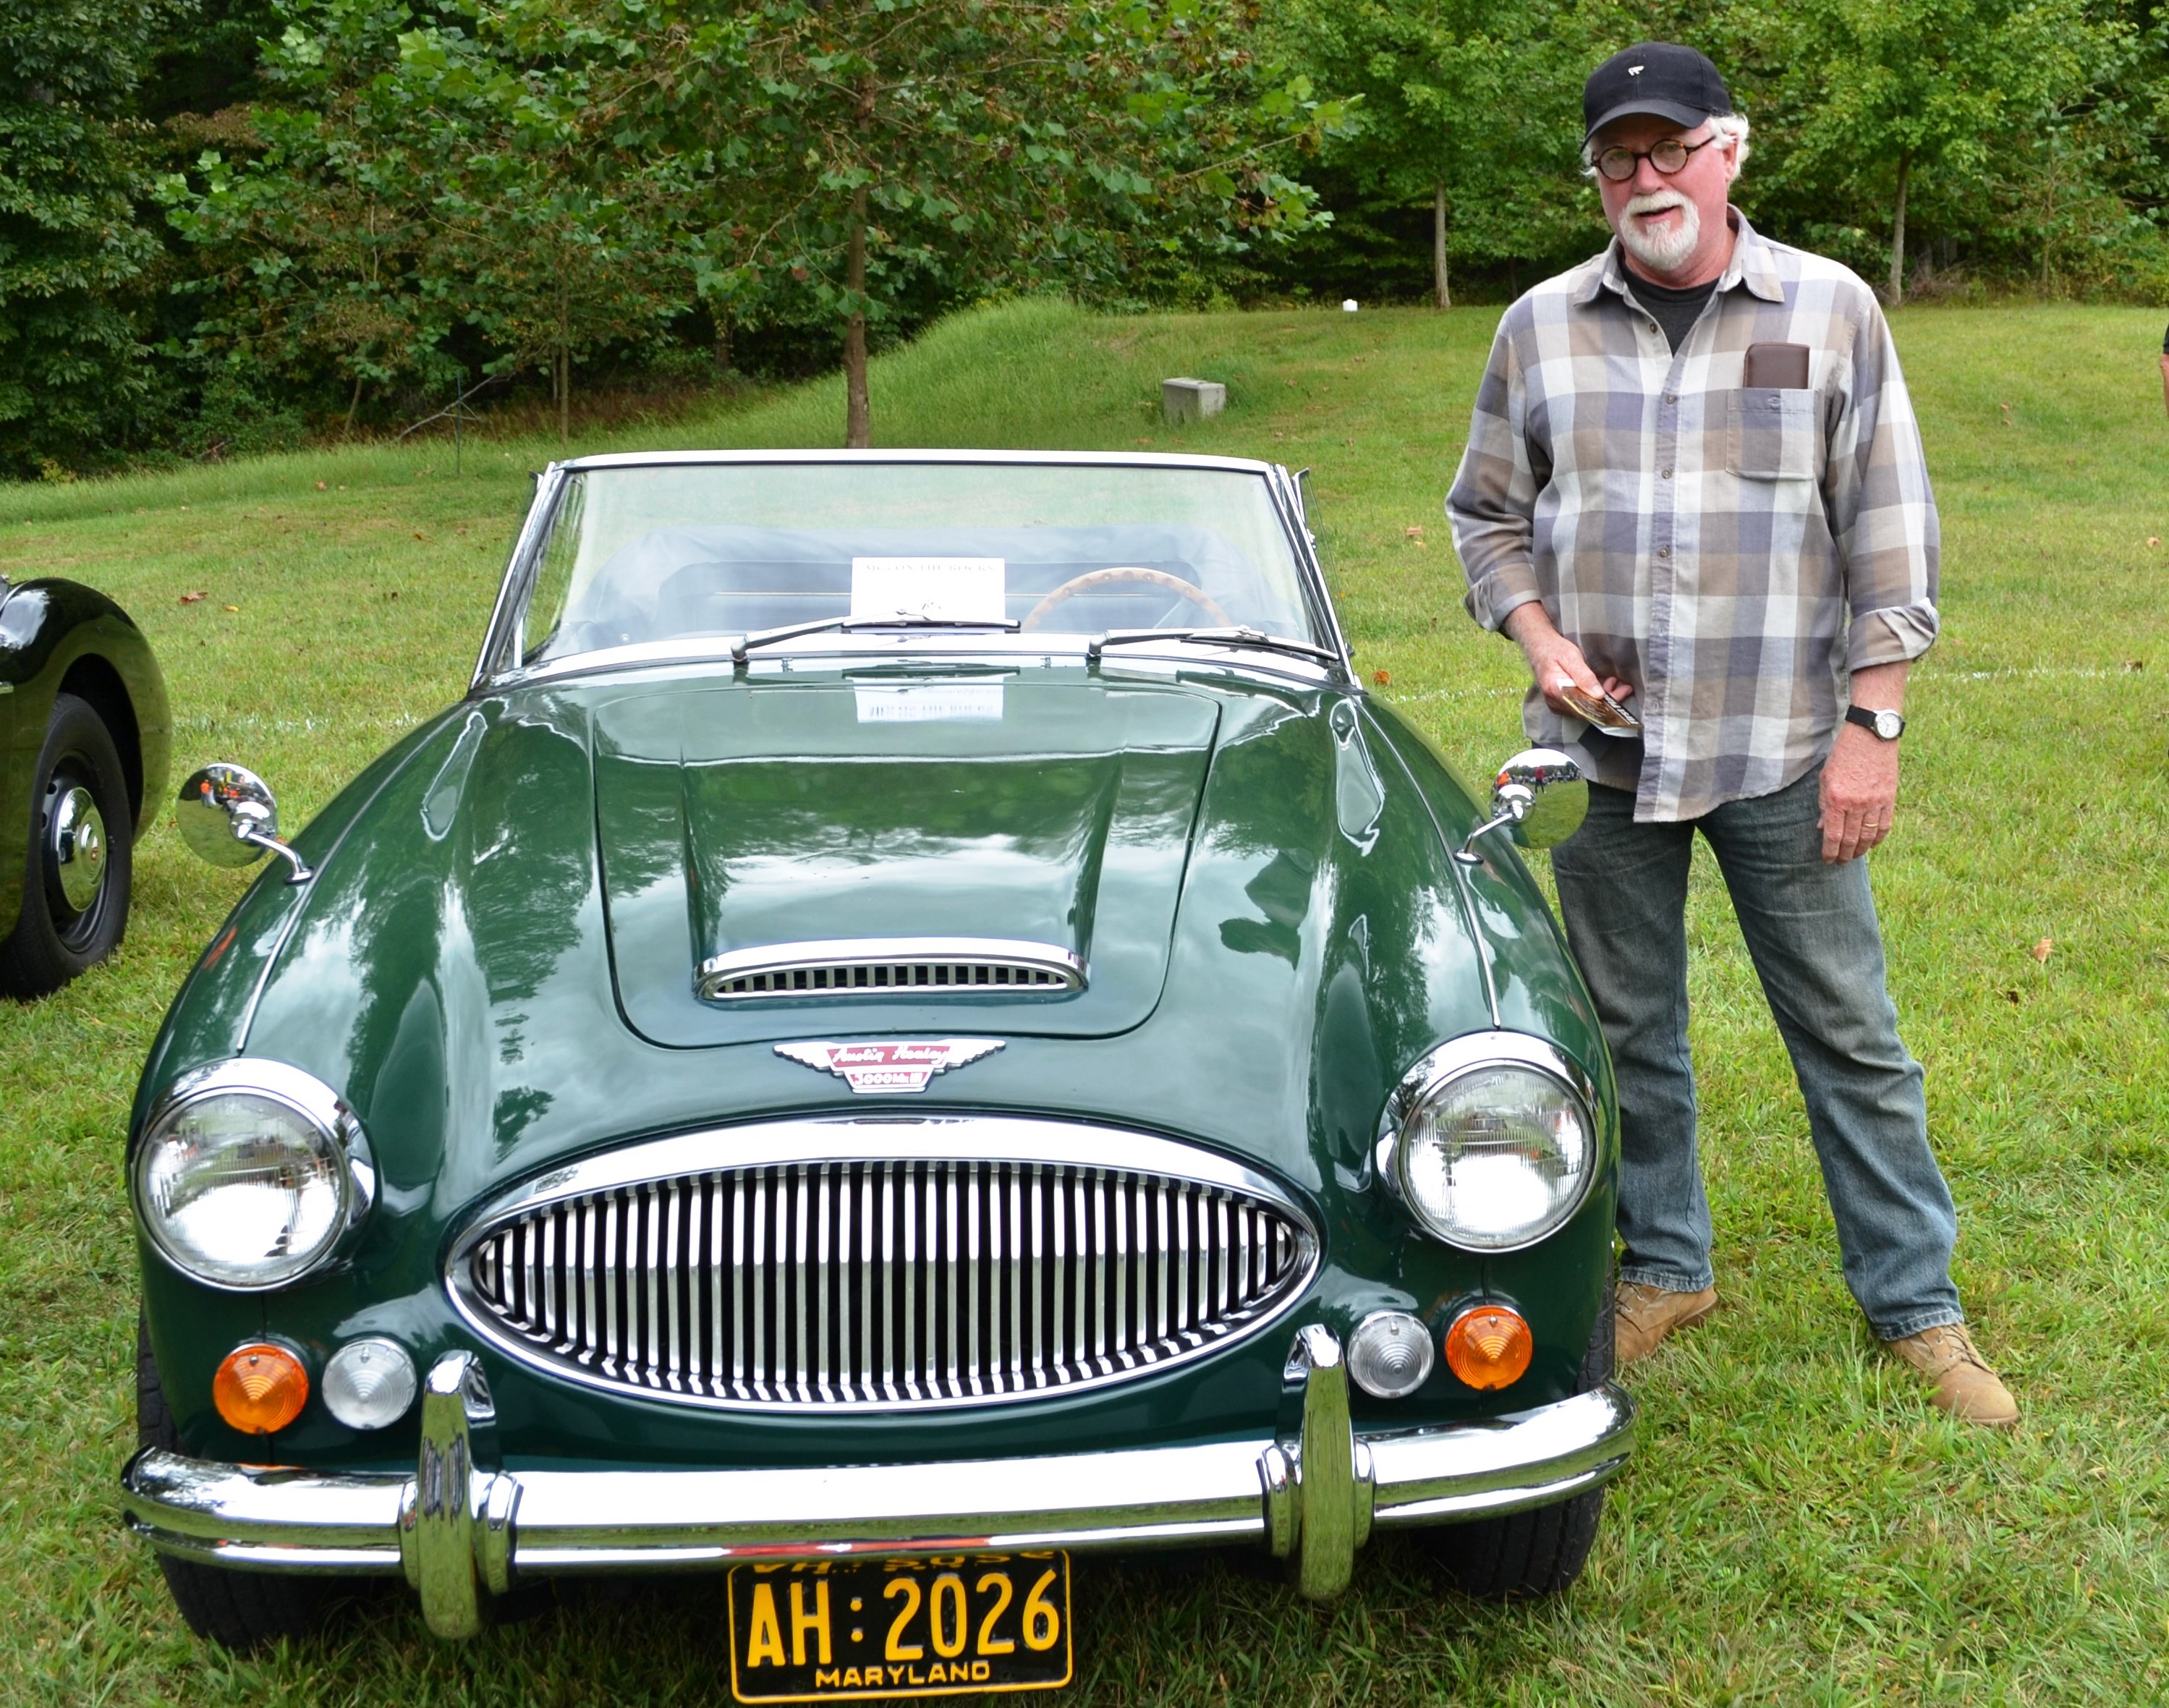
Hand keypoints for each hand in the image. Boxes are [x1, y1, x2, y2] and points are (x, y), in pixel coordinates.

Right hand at [1501, 604, 1634, 716]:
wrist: (1538, 646)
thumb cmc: (1554, 649)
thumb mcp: (1571, 657)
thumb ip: (1584, 676)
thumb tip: (1598, 695)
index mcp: (1555, 691)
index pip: (1583, 706)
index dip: (1604, 704)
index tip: (1620, 694)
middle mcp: (1555, 702)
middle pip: (1586, 710)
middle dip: (1608, 701)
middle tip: (1625, 689)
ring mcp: (1556, 704)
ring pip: (1585, 708)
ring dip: (1602, 699)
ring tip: (1617, 685)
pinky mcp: (1560, 702)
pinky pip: (1580, 705)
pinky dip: (1594, 698)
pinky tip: (1604, 687)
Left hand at [1819, 721, 1899, 861]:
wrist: (1871, 736)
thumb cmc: (1844, 755)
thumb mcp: (1826, 778)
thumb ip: (1824, 805)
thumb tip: (1823, 828)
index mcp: (1837, 798)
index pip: (1833, 836)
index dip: (1830, 852)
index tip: (1827, 860)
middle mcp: (1856, 803)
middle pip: (1851, 840)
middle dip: (1844, 855)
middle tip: (1840, 862)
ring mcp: (1875, 802)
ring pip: (1868, 836)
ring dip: (1860, 850)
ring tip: (1854, 856)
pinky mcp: (1889, 798)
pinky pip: (1885, 826)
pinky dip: (1878, 839)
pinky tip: (1871, 844)